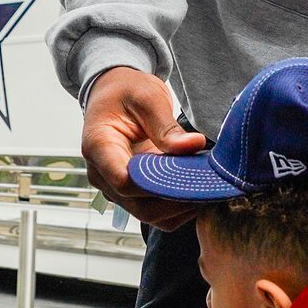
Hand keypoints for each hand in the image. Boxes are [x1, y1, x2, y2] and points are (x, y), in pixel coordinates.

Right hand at [80, 68, 207, 228]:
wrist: (114, 94)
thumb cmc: (126, 91)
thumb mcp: (147, 98)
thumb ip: (167, 126)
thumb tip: (193, 145)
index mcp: (98, 147)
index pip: (124, 181)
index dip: (159, 185)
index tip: (190, 175)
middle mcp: (101, 174)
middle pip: (139, 205)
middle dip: (176, 199)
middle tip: (208, 183)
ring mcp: (114, 187)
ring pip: (149, 215)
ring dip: (180, 206)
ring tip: (206, 186)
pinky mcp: (130, 194)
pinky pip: (154, 213)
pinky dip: (177, 208)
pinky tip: (196, 190)